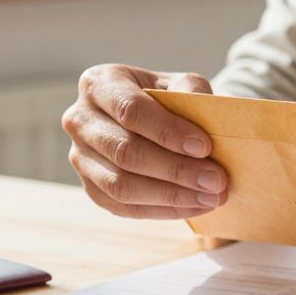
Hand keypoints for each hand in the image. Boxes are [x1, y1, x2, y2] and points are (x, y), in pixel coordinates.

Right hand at [62, 64, 227, 218]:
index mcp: (99, 84)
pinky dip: (161, 210)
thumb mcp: (179, 83)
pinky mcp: (90, 187)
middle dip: (175, 169)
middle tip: (215, 180)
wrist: (149, 119)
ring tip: (210, 198)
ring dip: (170, 195)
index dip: (167, 131)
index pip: (129, 110)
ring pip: (121, 185)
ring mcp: (79, 157)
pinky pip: (122, 207)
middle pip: (125, 152)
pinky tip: (193, 206)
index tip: (204, 147)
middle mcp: (80, 120)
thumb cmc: (165, 98)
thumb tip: (204, 120)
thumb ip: (191, 92)